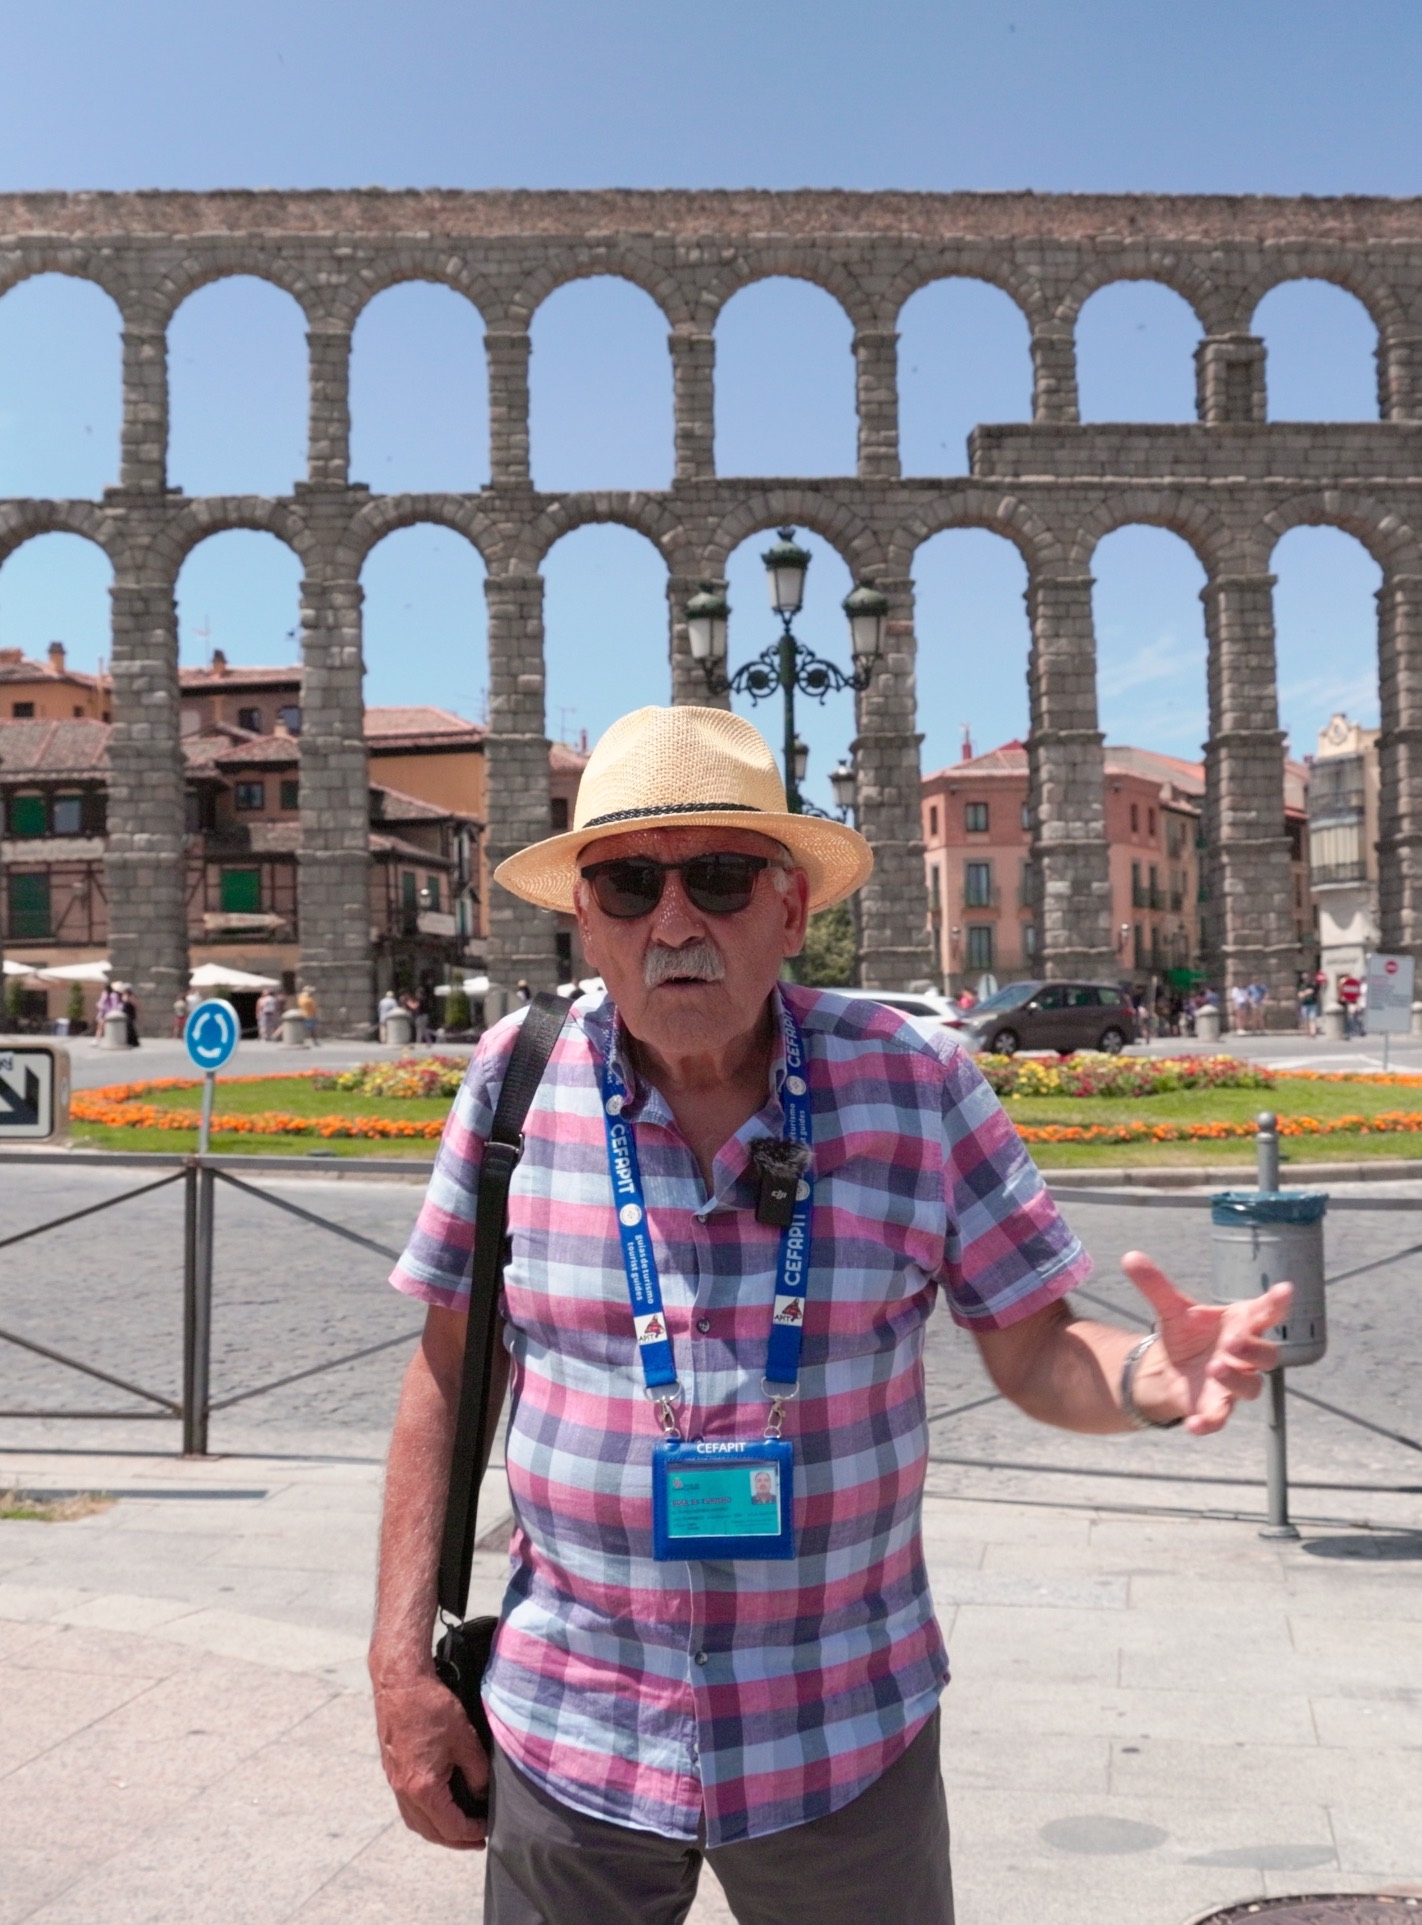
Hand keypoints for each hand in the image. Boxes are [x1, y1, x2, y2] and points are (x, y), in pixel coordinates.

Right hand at [372, 1669, 490, 1849]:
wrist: (400, 1682)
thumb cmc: (432, 1707)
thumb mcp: (465, 1740)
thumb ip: (477, 1773)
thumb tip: (482, 1795)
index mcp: (423, 1788)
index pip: (451, 1826)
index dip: (473, 1832)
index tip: (490, 1830)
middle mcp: (404, 1791)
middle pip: (430, 1831)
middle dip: (455, 1840)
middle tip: (477, 1841)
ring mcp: (395, 1781)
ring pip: (416, 1821)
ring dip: (438, 1830)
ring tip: (459, 1829)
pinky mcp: (392, 1770)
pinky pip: (408, 1805)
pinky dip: (425, 1814)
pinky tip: (439, 1805)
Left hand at [1120, 1251, 1292, 1436]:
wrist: (1171, 1368)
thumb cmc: (1187, 1333)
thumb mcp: (1170, 1308)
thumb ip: (1155, 1285)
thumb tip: (1130, 1257)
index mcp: (1240, 1324)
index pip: (1266, 1312)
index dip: (1277, 1302)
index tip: (1285, 1289)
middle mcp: (1243, 1355)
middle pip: (1267, 1355)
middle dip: (1253, 1348)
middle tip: (1232, 1342)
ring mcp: (1233, 1383)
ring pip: (1251, 1387)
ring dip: (1237, 1379)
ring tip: (1216, 1367)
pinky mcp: (1216, 1406)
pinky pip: (1219, 1418)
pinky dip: (1208, 1422)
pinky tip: (1193, 1425)